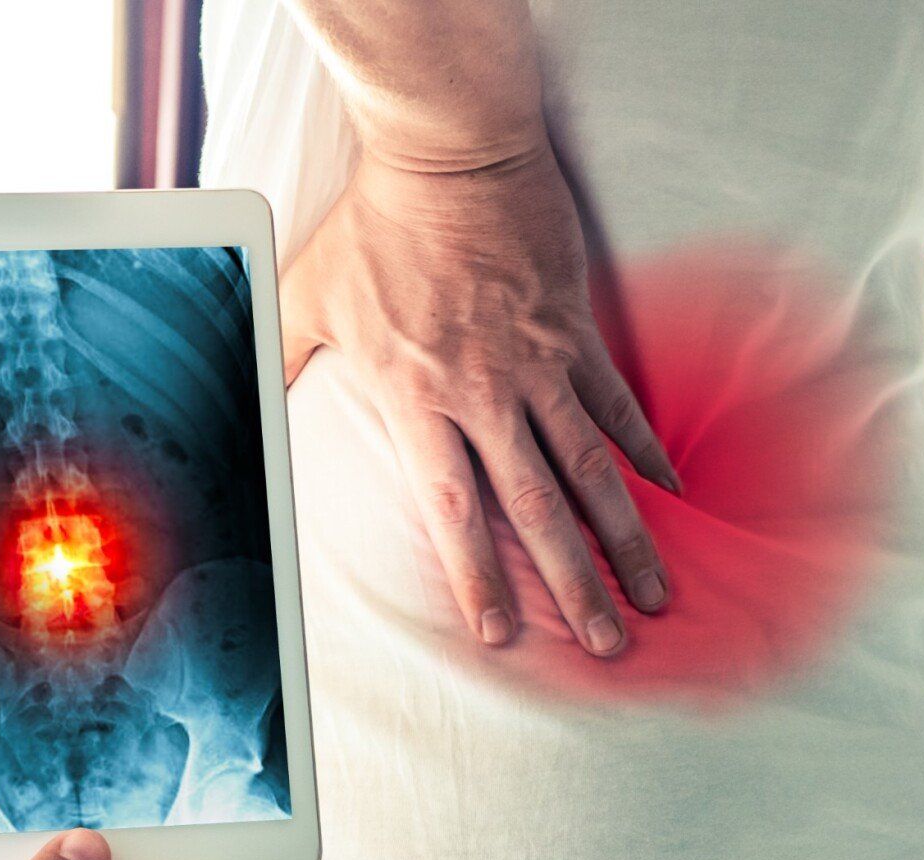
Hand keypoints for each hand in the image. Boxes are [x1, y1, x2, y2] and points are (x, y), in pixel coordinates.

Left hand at [281, 146, 677, 656]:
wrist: (450, 154)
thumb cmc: (374, 226)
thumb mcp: (308, 296)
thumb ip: (284, 360)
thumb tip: (249, 399)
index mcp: (417, 400)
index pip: (451, 508)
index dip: (477, 575)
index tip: (499, 632)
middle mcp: (484, 396)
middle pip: (535, 508)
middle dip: (575, 582)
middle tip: (605, 641)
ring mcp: (537, 366)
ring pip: (590, 469)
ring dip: (627, 536)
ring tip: (655, 591)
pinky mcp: (574, 332)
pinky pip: (618, 405)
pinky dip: (646, 451)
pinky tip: (673, 492)